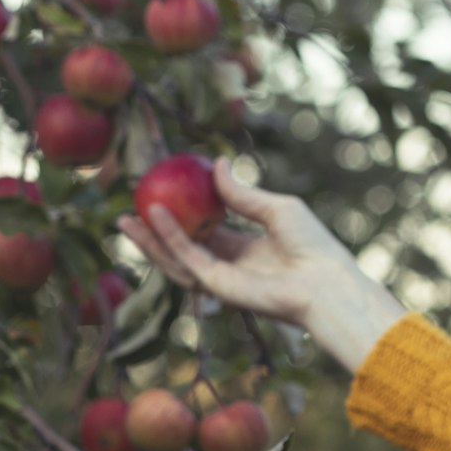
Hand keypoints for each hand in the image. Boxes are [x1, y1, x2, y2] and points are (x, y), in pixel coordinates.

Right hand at [118, 163, 406, 372]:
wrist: (325, 281)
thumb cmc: (312, 244)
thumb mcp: (275, 208)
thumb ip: (242, 194)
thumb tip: (217, 164)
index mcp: (246, 247)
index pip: (205, 230)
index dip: (182, 214)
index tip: (162, 193)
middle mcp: (229, 265)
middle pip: (183, 247)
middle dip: (154, 232)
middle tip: (131, 208)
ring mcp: (222, 278)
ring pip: (176, 258)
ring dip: (150, 240)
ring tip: (126, 219)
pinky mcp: (218, 286)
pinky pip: (188, 259)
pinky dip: (170, 239)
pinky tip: (155, 216)